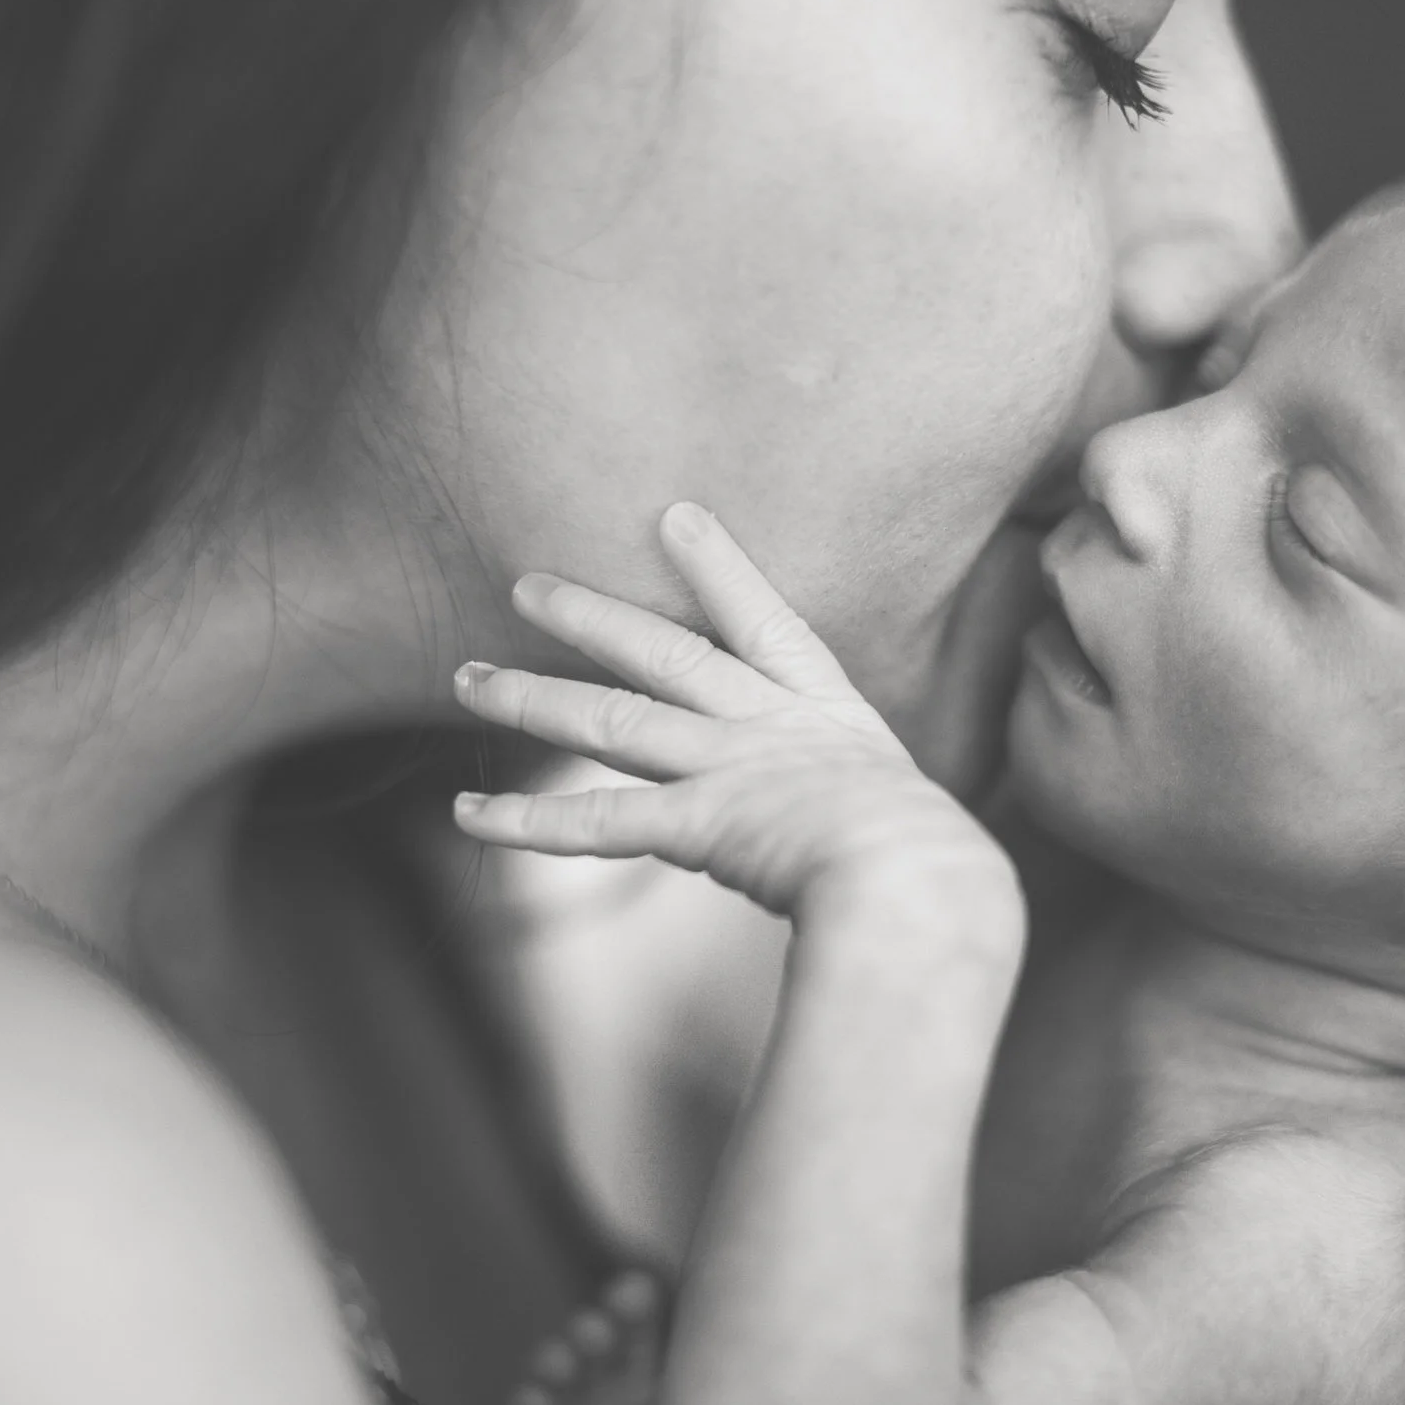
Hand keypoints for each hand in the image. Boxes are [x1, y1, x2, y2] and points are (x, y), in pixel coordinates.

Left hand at [451, 502, 1016, 923]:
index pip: (768, 623)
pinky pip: (593, 821)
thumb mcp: (907, 816)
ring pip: (610, 720)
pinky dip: (527, 821)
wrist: (925, 887)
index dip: (720, 566)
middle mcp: (768, 728)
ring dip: (532, 698)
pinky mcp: (696, 822)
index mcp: (829, 717)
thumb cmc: (935, 869)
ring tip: (469, 680)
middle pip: (664, 653)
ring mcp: (728, 768)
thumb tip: (865, 833)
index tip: (677, 517)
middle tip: (525, 585)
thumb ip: (863, 810)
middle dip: (591, 615)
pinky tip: (471, 815)